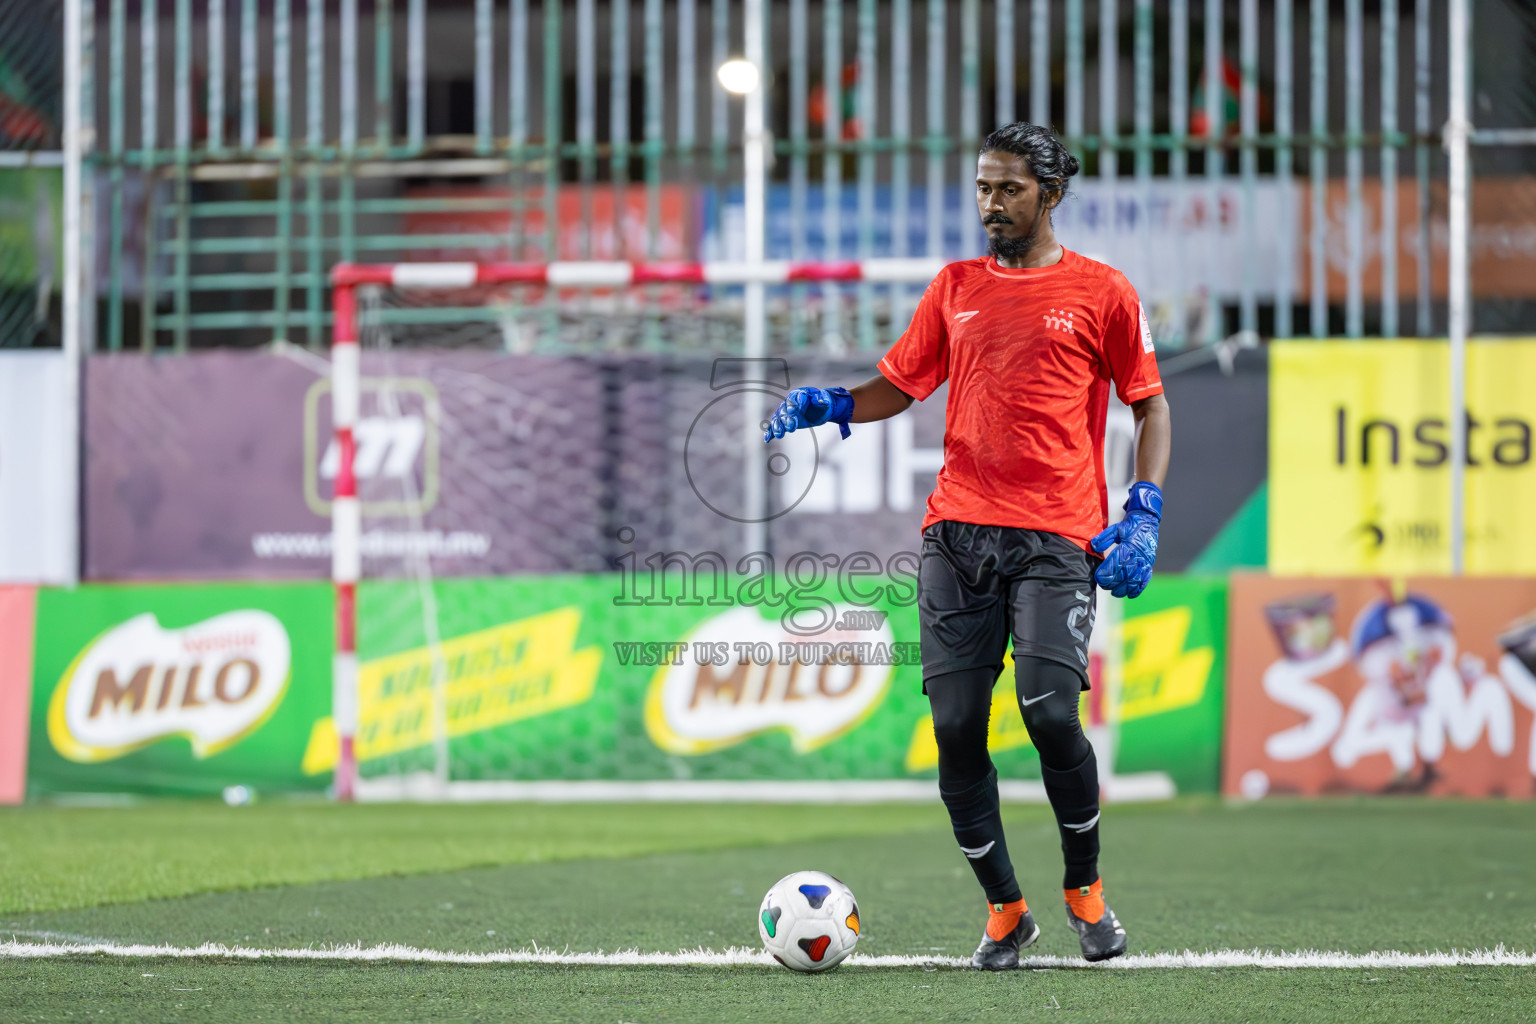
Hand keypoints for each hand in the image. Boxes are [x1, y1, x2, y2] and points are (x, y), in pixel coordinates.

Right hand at [763, 386, 853, 441]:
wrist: (821, 409)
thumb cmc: (822, 402)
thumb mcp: (824, 399)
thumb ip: (821, 399)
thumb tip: (820, 401)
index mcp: (798, 395)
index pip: (794, 399)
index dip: (793, 405)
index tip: (793, 412)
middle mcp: (789, 403)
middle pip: (785, 411)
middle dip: (787, 419)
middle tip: (792, 427)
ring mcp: (785, 413)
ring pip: (778, 419)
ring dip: (778, 427)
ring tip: (780, 435)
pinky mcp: (784, 422)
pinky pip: (775, 427)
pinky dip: (770, 432)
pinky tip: (767, 439)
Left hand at [1090, 481, 1161, 597]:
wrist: (1147, 521)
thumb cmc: (1129, 526)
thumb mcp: (1115, 529)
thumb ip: (1104, 538)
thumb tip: (1094, 546)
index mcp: (1128, 546)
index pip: (1116, 562)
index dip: (1107, 572)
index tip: (1099, 578)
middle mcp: (1137, 555)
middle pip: (1125, 574)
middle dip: (1113, 583)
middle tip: (1104, 586)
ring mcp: (1144, 561)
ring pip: (1135, 579)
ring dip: (1124, 588)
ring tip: (1115, 593)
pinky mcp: (1149, 564)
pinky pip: (1145, 579)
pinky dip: (1138, 588)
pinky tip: (1130, 595)